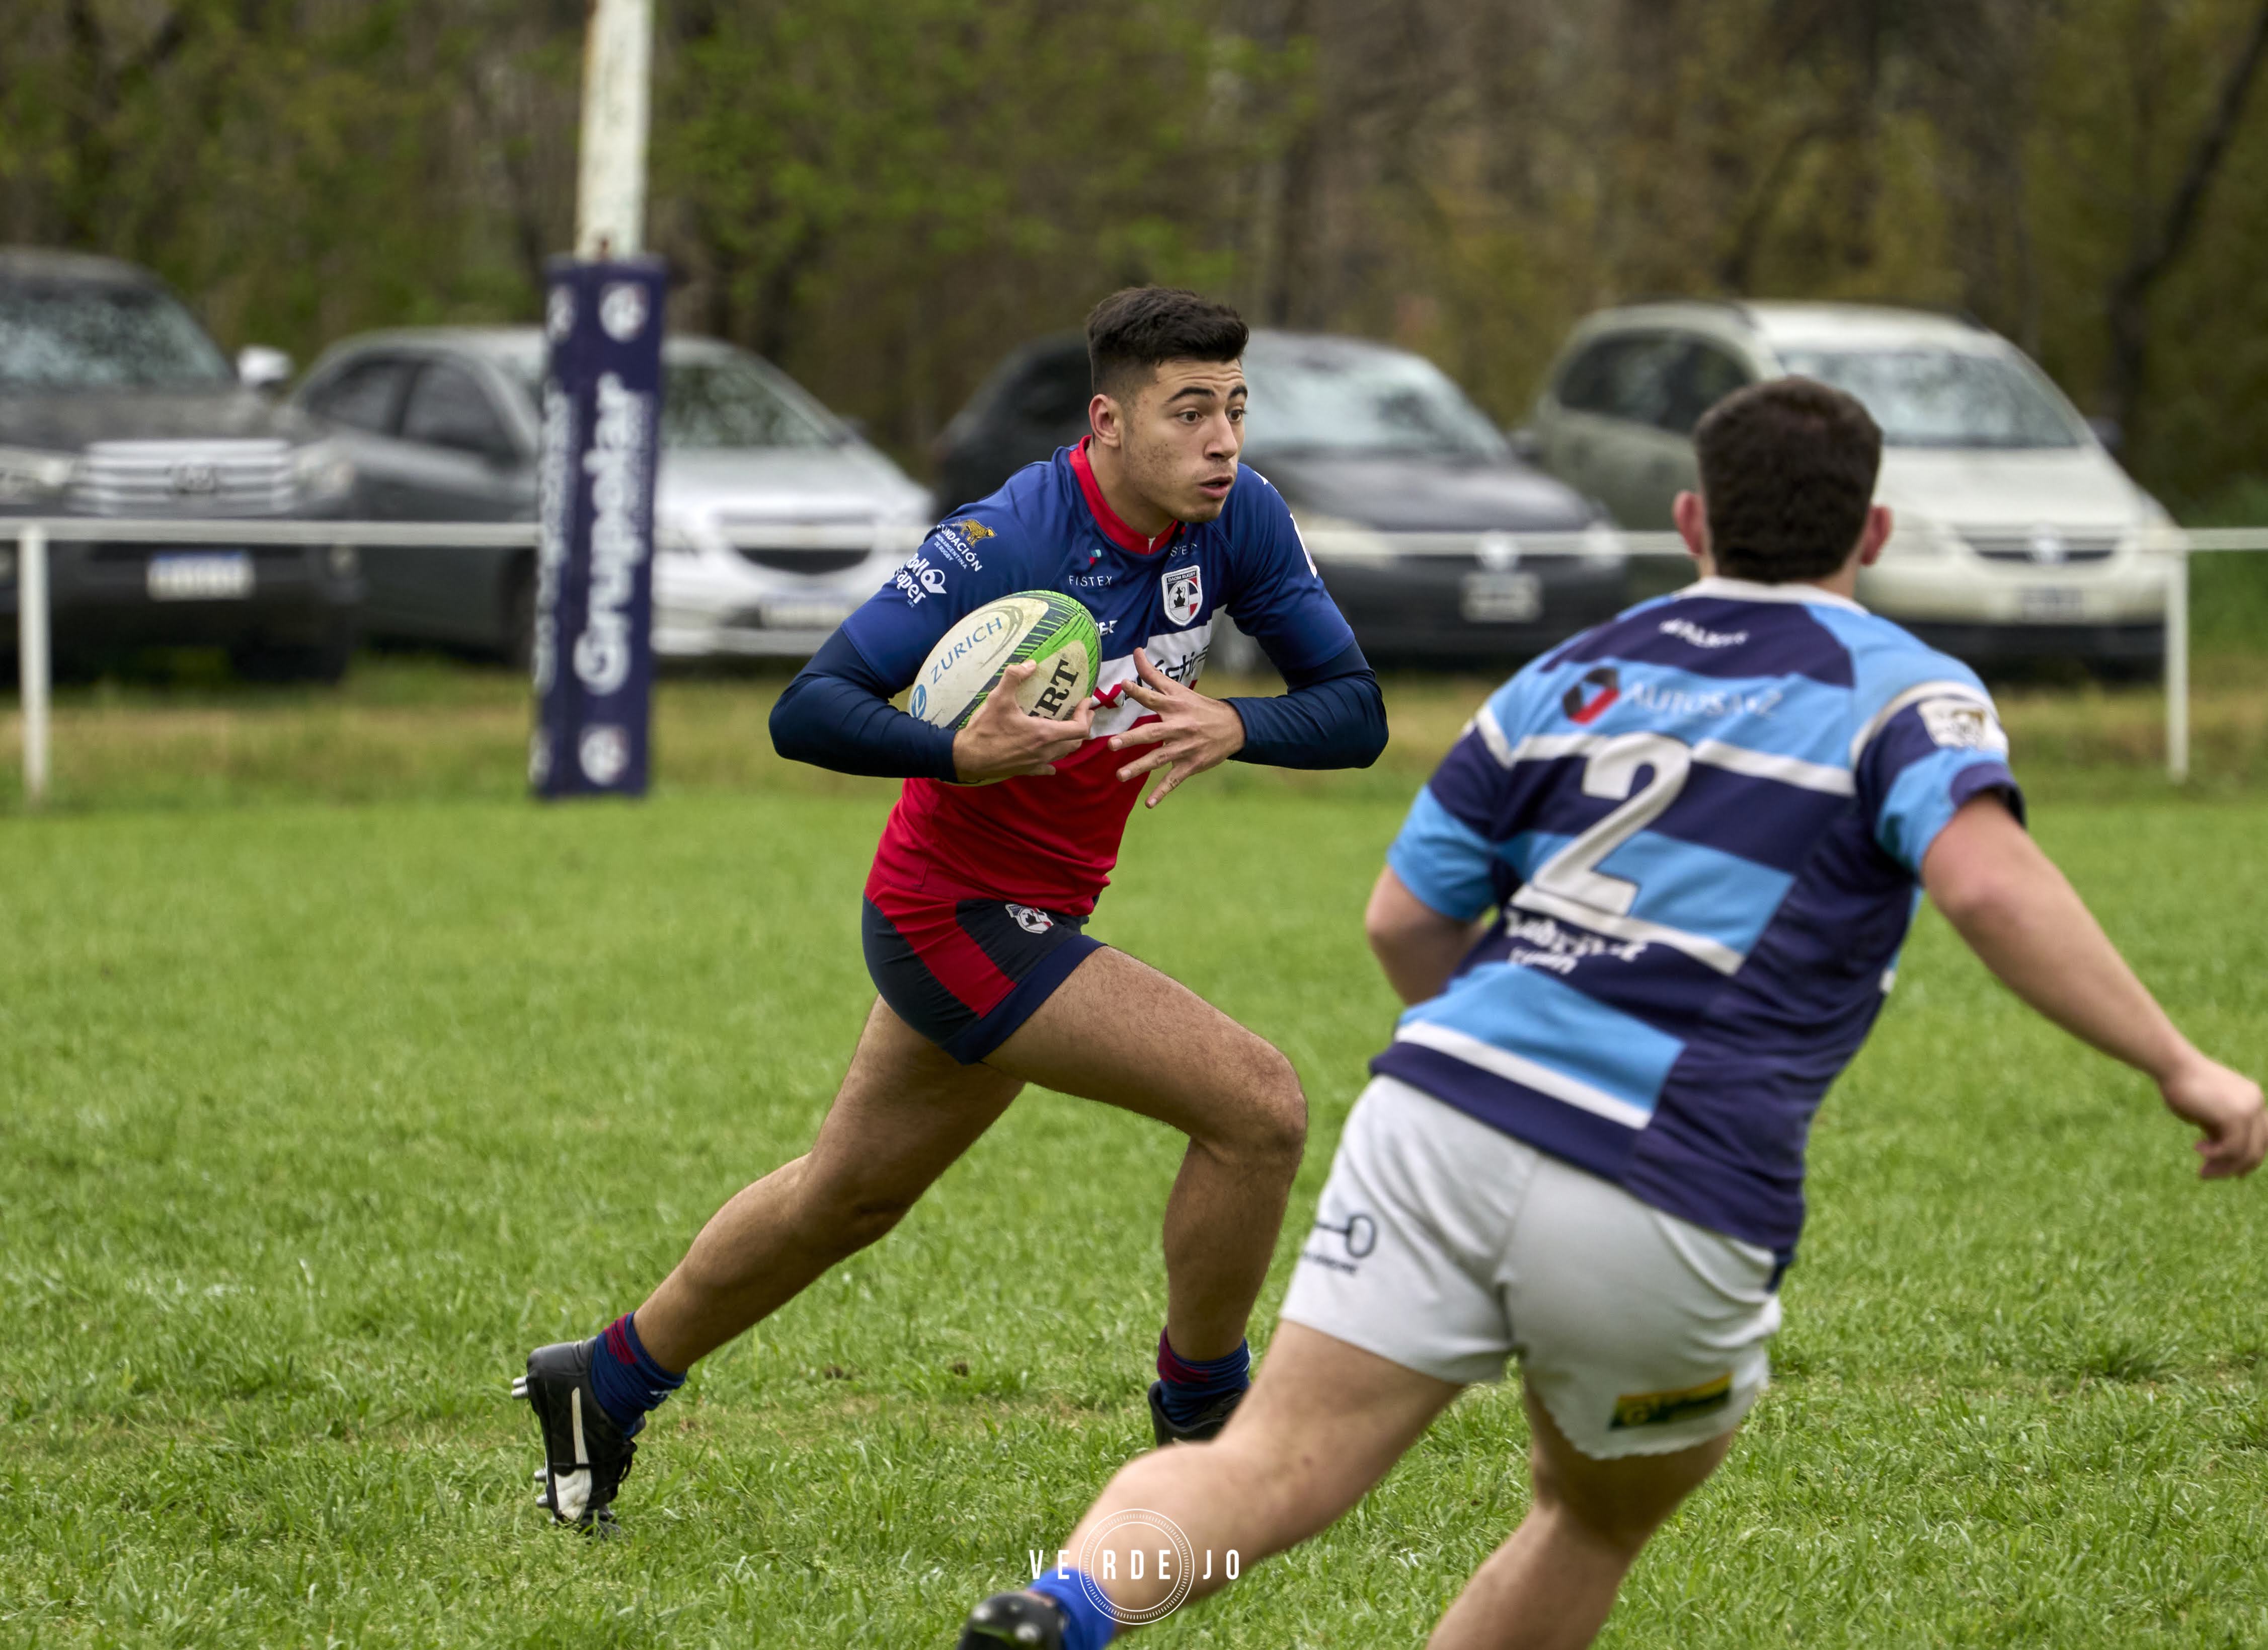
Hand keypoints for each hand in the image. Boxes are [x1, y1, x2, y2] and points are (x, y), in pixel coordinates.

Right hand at [951, 660, 1094, 782]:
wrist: (968, 758)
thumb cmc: (985, 729)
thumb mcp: (998, 699)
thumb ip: (1013, 678)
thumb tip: (1030, 664)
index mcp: (1044, 734)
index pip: (1079, 728)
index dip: (1085, 714)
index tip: (1085, 702)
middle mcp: (1045, 751)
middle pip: (1075, 742)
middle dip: (1083, 725)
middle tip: (1082, 712)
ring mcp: (1036, 763)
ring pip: (1063, 753)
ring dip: (1070, 740)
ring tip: (1069, 727)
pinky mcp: (1026, 770)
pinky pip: (1046, 767)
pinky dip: (1053, 760)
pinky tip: (1050, 759)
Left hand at [1106, 647, 1245, 807]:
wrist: (1232, 727)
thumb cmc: (1198, 706)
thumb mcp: (1178, 689)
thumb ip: (1153, 674)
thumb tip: (1136, 651)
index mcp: (1174, 707)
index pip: (1153, 697)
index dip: (1138, 691)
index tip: (1122, 685)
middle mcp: (1178, 727)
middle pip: (1152, 734)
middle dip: (1132, 739)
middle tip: (1112, 744)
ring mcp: (1184, 748)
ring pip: (1159, 760)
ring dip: (1139, 768)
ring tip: (1120, 776)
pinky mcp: (1190, 765)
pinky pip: (1173, 780)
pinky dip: (1162, 792)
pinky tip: (1149, 805)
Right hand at [2157, 1048, 2267, 1178]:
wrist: (2172, 1065)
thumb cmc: (2181, 1085)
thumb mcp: (2205, 1113)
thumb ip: (2219, 1130)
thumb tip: (2225, 1155)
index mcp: (2253, 1099)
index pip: (2262, 1138)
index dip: (2249, 1159)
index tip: (2230, 1173)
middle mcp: (2257, 1103)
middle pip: (2258, 1148)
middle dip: (2234, 1167)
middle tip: (2206, 1174)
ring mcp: (2249, 1109)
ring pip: (2247, 1152)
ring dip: (2223, 1167)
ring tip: (2201, 1171)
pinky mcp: (2236, 1116)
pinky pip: (2232, 1148)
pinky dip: (2215, 1155)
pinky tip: (2197, 1149)